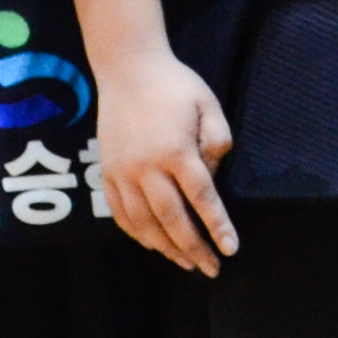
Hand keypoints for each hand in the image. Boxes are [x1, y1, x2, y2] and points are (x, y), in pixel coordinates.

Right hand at [96, 43, 239, 275]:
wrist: (126, 69)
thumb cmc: (175, 86)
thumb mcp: (209, 106)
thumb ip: (218, 142)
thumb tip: (212, 177)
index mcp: (176, 150)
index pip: (202, 198)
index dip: (217, 226)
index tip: (230, 249)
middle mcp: (146, 166)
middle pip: (172, 218)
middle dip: (193, 248)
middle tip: (211, 269)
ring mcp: (122, 171)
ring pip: (143, 222)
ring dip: (166, 247)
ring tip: (186, 263)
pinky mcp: (107, 172)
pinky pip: (120, 213)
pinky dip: (137, 233)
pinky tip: (154, 245)